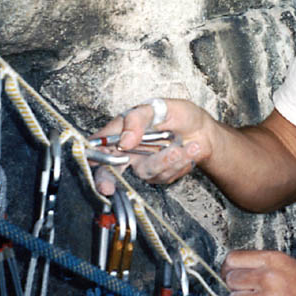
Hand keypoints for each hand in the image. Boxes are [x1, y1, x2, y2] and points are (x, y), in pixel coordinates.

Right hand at [90, 99, 213, 194]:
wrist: (203, 131)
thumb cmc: (177, 114)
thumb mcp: (157, 107)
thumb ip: (137, 120)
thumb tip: (124, 140)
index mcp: (120, 130)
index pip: (98, 145)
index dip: (92, 155)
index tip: (94, 161)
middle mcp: (127, 150)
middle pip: (108, 170)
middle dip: (107, 180)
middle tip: (107, 188)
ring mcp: (142, 164)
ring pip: (146, 172)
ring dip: (167, 160)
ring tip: (186, 146)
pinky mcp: (158, 175)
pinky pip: (164, 176)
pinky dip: (180, 163)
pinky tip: (189, 150)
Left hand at [221, 250, 295, 295]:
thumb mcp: (291, 267)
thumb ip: (265, 266)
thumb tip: (240, 270)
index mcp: (273, 260)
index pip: (233, 258)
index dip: (228, 268)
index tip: (229, 274)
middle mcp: (266, 276)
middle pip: (230, 279)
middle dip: (236, 288)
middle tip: (247, 294)